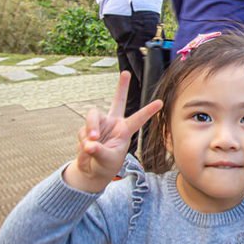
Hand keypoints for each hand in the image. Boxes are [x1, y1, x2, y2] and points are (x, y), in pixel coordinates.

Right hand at [63, 71, 161, 192]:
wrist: (91, 170)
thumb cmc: (105, 165)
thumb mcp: (106, 160)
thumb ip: (98, 151)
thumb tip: (89, 143)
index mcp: (125, 130)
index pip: (138, 119)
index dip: (148, 111)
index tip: (160, 102)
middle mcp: (113, 123)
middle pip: (117, 101)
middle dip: (121, 87)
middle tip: (125, 73)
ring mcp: (100, 125)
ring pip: (93, 116)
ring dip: (91, 128)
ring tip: (92, 140)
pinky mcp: (87, 129)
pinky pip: (83, 131)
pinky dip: (83, 141)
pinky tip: (87, 149)